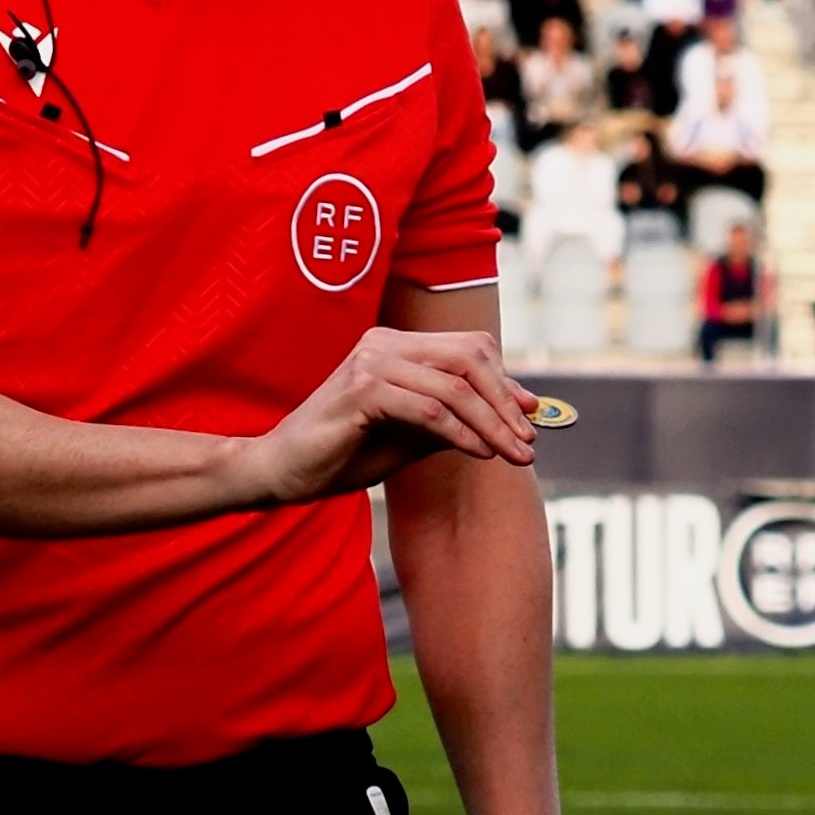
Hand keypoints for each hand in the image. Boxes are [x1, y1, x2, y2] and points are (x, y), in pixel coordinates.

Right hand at [246, 328, 545, 506]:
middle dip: (506, 403)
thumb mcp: (410, 435)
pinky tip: (478, 454)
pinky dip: (461, 433)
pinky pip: (430, 410)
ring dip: (492, 424)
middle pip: (470, 359)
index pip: (469, 350)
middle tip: (529, 443)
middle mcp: (386, 343)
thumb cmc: (342, 453)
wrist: (282, 471)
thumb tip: (510, 420)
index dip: (506, 382)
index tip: (532, 418)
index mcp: (396, 345)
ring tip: (512, 456)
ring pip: (456, 387)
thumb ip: (452, 420)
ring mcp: (372, 362)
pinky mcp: (361, 390)